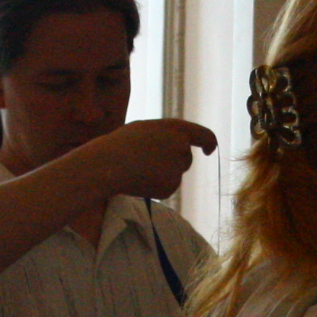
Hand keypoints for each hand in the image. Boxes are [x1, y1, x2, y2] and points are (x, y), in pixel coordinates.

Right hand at [68, 118, 216, 201]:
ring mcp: (177, 167)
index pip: (204, 135)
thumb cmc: (121, 145)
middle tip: (148, 163)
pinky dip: (156, 187)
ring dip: (162, 175)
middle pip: (186, 159)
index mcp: (175, 128)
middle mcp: (181, 146)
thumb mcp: (146, 129)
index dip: (209, 143)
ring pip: (175, 175)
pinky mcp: (171, 185)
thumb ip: (167, 135)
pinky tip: (140, 181)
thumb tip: (182, 145)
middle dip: (174, 163)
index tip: (209, 150)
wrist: (107, 164)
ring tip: (139, 169)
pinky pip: (167, 188)